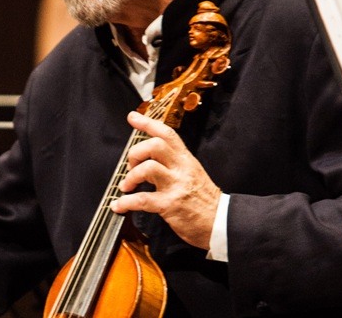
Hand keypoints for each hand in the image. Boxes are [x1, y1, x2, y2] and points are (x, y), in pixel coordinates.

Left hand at [110, 111, 220, 249]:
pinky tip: (119, 205)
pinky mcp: (170, 205)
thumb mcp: (193, 173)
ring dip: (131, 176)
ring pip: (148, 168)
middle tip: (132, 167)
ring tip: (127, 186)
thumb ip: (175, 163)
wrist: (222, 222)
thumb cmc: (205, 201)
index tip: (133, 117)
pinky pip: (142, 200)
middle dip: (136, 153)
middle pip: (155, 145)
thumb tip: (151, 157)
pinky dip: (126, 202)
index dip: (148, 123)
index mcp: (186, 160)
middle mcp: (181, 169)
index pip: (167, 134)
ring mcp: (176, 186)